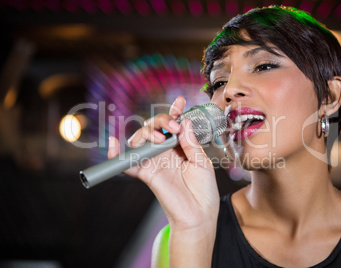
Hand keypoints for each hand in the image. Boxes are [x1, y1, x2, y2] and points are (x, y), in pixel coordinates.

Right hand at [108, 96, 219, 230]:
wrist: (199, 214)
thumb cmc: (204, 190)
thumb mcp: (202, 162)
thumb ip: (191, 142)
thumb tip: (184, 122)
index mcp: (180, 147)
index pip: (173, 125)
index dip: (174, 112)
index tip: (180, 101)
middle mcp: (165, 152)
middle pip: (153, 128)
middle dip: (161, 121)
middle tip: (174, 127)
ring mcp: (154, 161)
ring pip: (140, 139)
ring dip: (145, 132)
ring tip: (159, 136)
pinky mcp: (145, 173)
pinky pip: (126, 163)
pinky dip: (116, 154)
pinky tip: (113, 143)